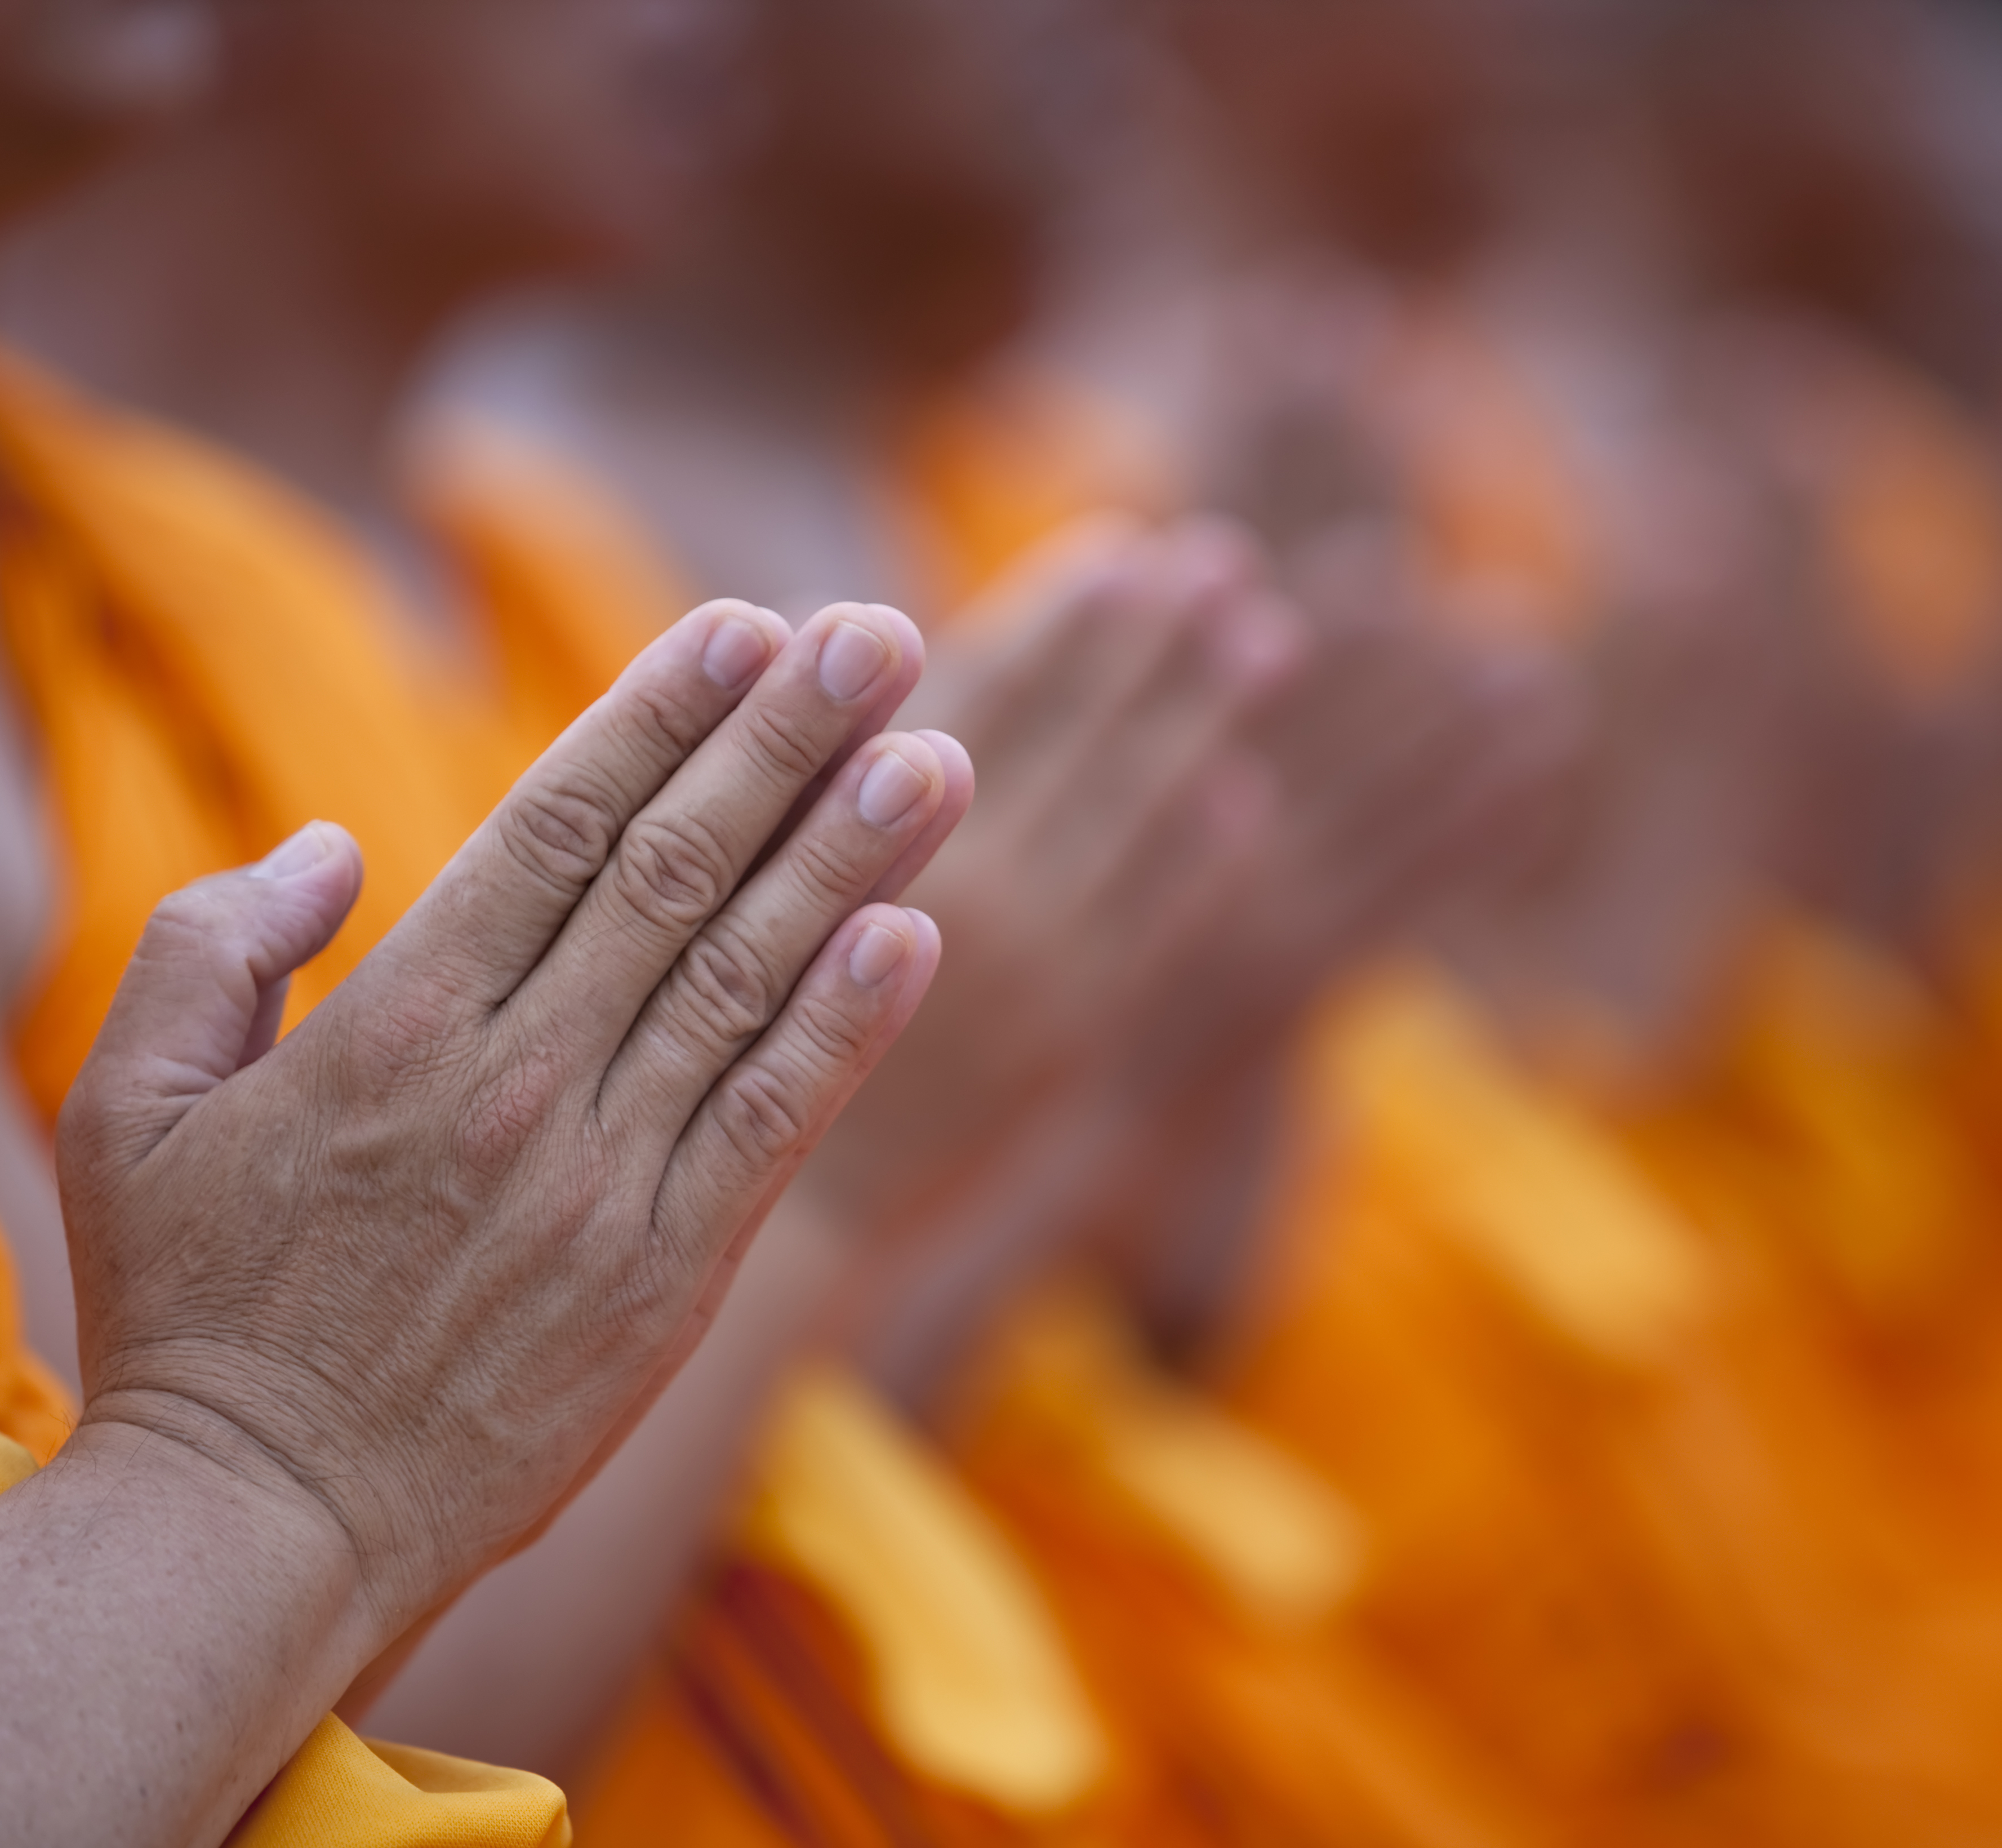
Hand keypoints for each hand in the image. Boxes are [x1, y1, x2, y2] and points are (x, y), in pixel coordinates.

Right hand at [57, 598, 972, 1636]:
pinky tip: (916, 932)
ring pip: (747, 981)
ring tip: (936, 749)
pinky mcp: (665, 1280)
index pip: (556, 828)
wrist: (260, 1526)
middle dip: (784, 742)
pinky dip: (849, 1026)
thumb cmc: (190, 1311)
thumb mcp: (126, 1107)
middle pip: (676, 875)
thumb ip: (212, 947)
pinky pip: (773, 1125)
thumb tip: (335, 846)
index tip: (745, 627)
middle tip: (879, 634)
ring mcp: (600, 1184)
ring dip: (849, 856)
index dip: (660, 715)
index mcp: (391, 1025)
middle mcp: (513, 1085)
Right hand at [796, 519, 1294, 1236]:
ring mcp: (1027, 961)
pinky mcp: (1068, 1036)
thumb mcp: (742, 880)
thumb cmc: (736, 1029)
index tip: (1116, 548)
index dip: (1052, 618)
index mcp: (859, 829)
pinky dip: (1199, 851)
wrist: (793, 1217)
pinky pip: (1153, 923)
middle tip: (1217, 557)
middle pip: (1069, 732)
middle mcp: (956, 883)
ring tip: (1265, 635)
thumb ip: (796, 766)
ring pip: (1132, 810)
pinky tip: (1241, 792)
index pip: (981, 693)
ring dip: (1200, 715)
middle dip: (1146, 641)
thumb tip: (818, 632)